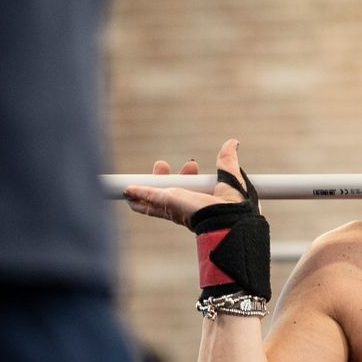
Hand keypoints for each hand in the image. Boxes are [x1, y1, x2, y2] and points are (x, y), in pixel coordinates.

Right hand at [123, 139, 248, 227]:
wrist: (230, 218)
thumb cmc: (236, 206)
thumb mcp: (230, 177)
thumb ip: (227, 161)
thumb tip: (233, 143)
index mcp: (203, 200)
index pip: (190, 187)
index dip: (186, 174)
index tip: (191, 164)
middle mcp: (188, 205)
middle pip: (168, 191)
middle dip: (164, 176)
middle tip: (161, 164)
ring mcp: (175, 206)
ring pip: (153, 197)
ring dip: (143, 190)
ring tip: (133, 185)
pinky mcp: (167, 204)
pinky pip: (147, 197)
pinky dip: (136, 193)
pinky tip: (125, 192)